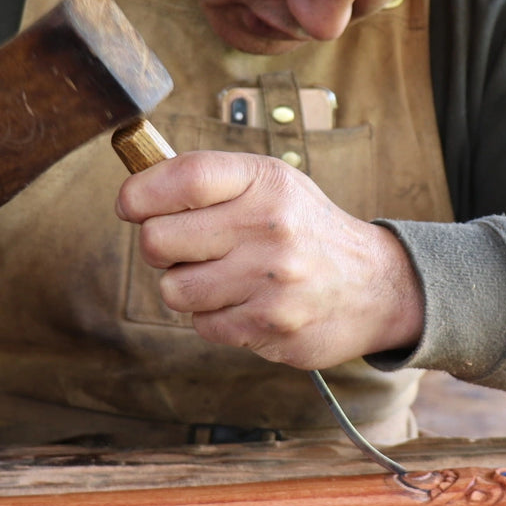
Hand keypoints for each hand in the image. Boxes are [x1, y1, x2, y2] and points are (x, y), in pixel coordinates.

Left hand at [115, 151, 423, 368]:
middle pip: (158, 240)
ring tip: (223, 277)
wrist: (375, 285)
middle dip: (159, 247)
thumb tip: (135, 194)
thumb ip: (211, 183)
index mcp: (266, 182)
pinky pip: (203, 325)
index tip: (130, 205)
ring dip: (187, 287)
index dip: (139, 193)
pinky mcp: (271, 327)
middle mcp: (270, 227)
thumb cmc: (306, 230)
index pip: (182, 178)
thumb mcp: (273, 185)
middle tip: (184, 248)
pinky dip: (215, 317)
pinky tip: (246, 303)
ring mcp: (271, 281)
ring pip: (174, 290)